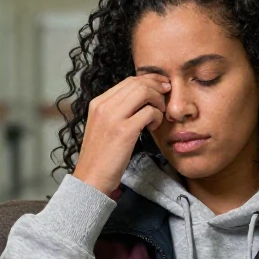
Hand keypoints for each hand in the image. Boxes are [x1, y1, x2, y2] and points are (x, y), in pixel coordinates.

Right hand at [74, 74, 170, 193]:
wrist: (91, 178)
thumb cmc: (100, 157)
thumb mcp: (103, 126)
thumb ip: (116, 111)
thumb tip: (140, 100)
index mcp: (98, 103)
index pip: (128, 81)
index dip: (148, 80)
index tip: (160, 87)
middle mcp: (103, 106)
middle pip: (137, 83)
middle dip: (157, 87)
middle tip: (167, 96)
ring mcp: (113, 117)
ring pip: (144, 92)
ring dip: (158, 101)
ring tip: (159, 114)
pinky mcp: (124, 130)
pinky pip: (149, 112)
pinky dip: (157, 117)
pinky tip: (153, 127)